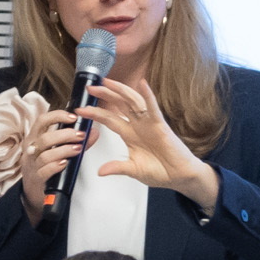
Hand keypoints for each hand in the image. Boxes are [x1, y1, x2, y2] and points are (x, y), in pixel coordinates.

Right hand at [18, 106, 88, 214]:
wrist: (35, 192)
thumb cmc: (46, 167)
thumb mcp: (58, 151)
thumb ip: (75, 142)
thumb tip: (93, 132)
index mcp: (35, 138)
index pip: (42, 121)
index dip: (57, 116)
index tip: (73, 117)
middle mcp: (32, 150)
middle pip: (45, 137)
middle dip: (65, 134)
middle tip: (81, 135)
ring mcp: (32, 165)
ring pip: (45, 155)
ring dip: (64, 150)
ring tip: (78, 149)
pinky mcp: (36, 179)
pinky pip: (44, 171)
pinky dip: (55, 166)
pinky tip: (65, 163)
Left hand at [78, 79, 221, 211]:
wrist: (179, 177)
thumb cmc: (160, 171)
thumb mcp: (133, 170)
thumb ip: (117, 168)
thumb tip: (100, 171)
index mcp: (129, 134)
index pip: (108, 119)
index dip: (95, 113)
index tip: (80, 110)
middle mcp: (138, 125)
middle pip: (118, 105)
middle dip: (104, 95)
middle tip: (90, 87)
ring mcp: (149, 123)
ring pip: (132, 101)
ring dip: (120, 90)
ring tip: (107, 82)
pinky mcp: (160, 125)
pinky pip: (153, 108)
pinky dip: (148, 96)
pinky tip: (142, 84)